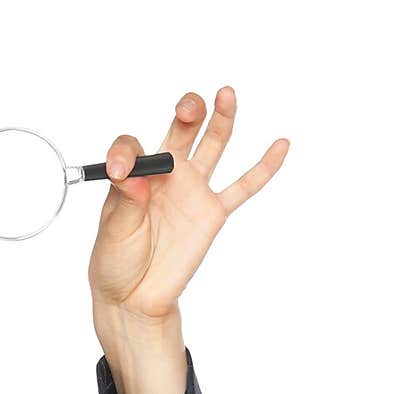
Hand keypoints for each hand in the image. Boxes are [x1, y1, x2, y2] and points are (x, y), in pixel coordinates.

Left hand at [88, 86, 289, 325]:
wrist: (135, 298)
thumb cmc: (115, 262)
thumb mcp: (112, 231)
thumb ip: (125, 202)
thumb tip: (135, 176)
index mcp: (134, 176)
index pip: (132, 147)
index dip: (126, 154)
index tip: (120, 171)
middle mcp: (166, 175)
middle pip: (181, 131)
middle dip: (187, 112)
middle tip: (189, 108)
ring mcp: (192, 191)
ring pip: (213, 146)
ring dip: (221, 119)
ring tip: (225, 94)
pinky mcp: (213, 213)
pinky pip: (243, 187)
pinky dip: (264, 167)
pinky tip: (281, 144)